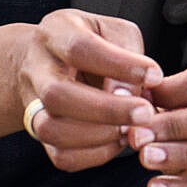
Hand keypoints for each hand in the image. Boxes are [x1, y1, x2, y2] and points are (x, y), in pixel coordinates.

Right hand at [16, 10, 162, 172]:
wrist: (48, 58)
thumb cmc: (91, 41)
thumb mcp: (114, 31)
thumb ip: (128, 55)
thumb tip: (135, 93)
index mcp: (56, 32)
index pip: (80, 48)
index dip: (118, 65)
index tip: (154, 76)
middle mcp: (36, 68)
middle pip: (57, 94)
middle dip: (107, 109)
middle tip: (145, 113)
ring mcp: (32, 103)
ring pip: (51, 129)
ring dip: (98, 136)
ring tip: (131, 129)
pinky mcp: (40, 133)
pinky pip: (60, 155)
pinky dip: (94, 155)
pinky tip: (116, 141)